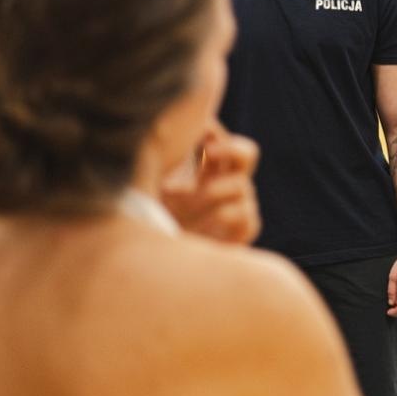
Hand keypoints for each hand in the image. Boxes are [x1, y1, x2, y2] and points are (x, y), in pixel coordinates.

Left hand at [160, 121, 261, 244]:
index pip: (221, 140)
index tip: (199, 131)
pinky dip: (229, 216)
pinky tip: (207, 222)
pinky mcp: (241, 232)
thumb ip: (160, 159)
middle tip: (210, 151)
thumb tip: (167, 133)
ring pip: (243, 186)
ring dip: (218, 188)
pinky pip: (248, 217)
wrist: (154, 264)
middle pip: (248, 153)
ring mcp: (237, 207)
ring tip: (193, 197)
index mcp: (207, 170)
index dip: (216, 133)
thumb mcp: (148, 184)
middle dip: (231, 148)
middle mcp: (226, 185)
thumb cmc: (148, 220)